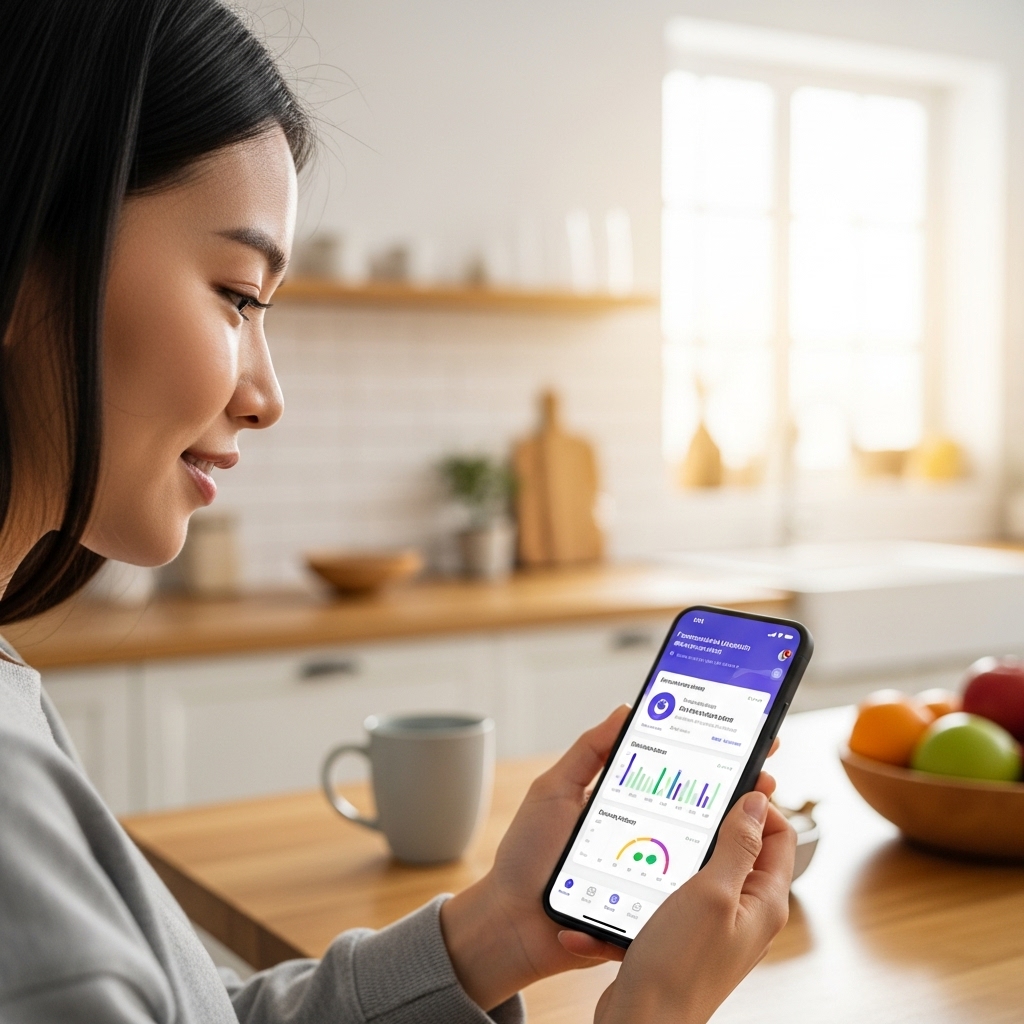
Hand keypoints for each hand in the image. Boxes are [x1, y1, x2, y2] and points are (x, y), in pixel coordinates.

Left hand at [440, 707, 786, 1013]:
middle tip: (763, 776)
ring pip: (699, 855)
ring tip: (755, 814)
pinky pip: (680, 896)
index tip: (744, 739)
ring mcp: (648, 873)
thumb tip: (627, 710)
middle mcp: (643, 835)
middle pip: (698, 812)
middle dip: (735, 794)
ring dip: (731, 837)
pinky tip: (727, 859)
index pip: (674, 774)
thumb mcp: (554, 791)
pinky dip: (704, 881)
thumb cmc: (526, 856)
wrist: (510, 924)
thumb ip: (587, 751)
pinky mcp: (647, 908)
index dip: (708, 758)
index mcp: (624, 803)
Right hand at [592, 787, 795, 1023]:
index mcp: (762, 901)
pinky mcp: (680, 938)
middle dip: (704, 824)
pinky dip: (640, 894)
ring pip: (693, 869)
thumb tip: (758, 801)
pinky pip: (663, 899)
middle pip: (735, 847)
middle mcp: (742, 913)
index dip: (756, 803)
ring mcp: (711, 926)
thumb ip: (738, 845)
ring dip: (664, 857)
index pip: (777, 834)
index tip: (727, 779)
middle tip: (675, 804)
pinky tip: (617, 896)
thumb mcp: (712, 892)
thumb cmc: (679, 967)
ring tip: (639, 851)